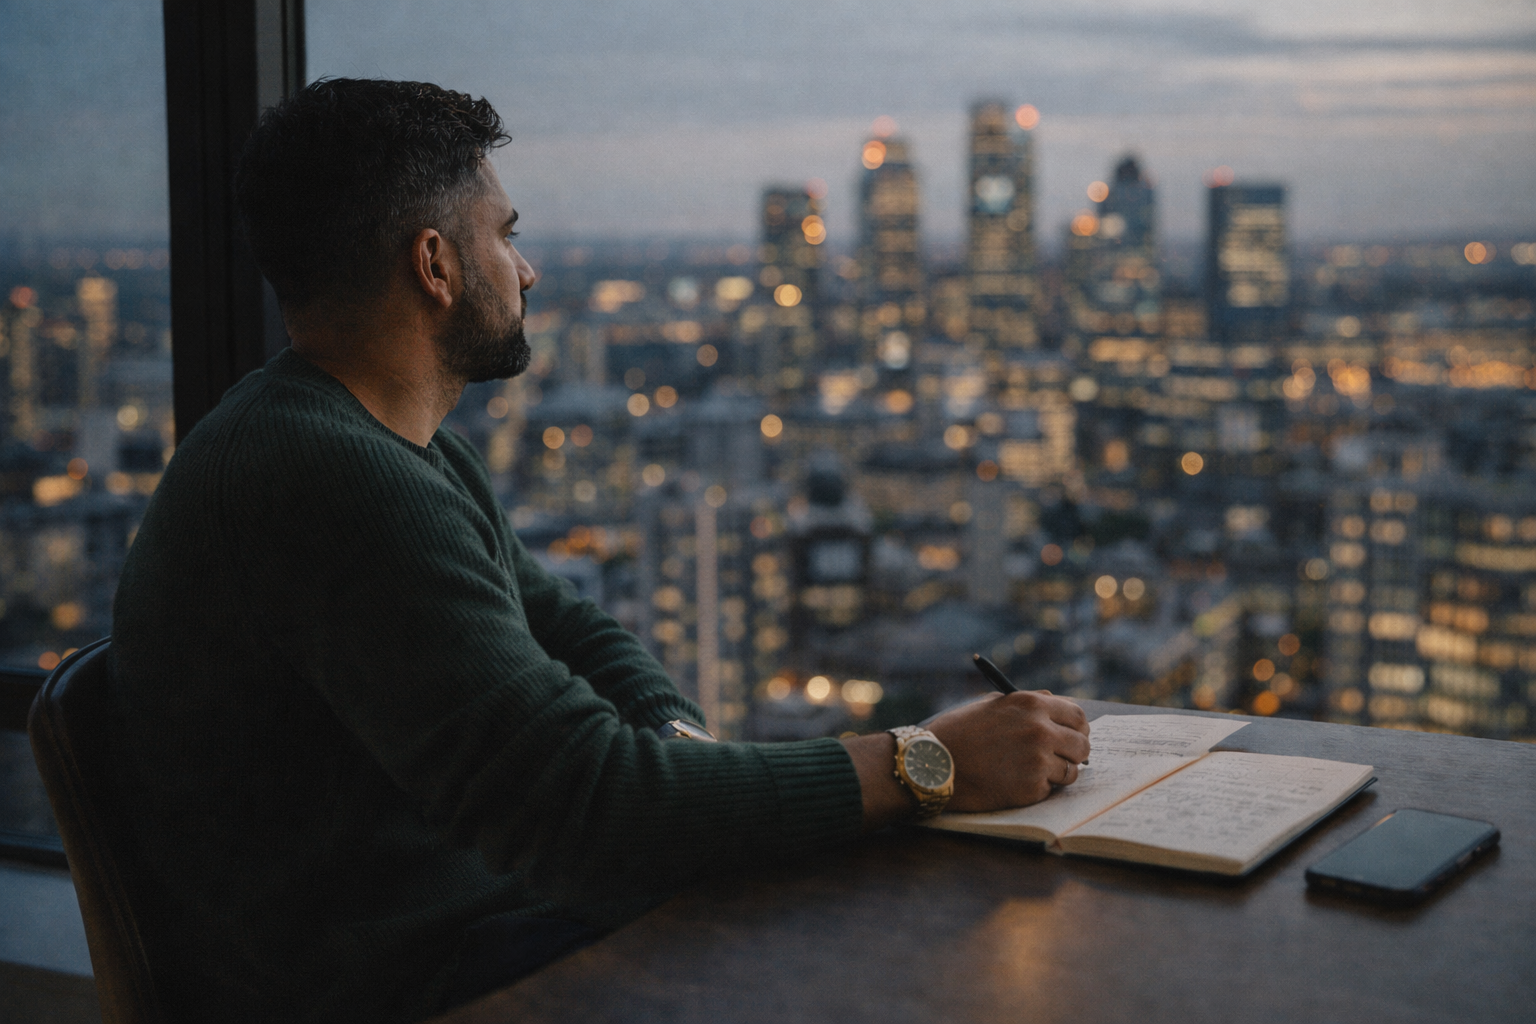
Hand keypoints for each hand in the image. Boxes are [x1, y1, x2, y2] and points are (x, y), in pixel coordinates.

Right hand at [927, 691, 1090, 812]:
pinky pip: (1050, 790)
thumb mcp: (991, 705)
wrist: (932, 764)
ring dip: (1057, 774)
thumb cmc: (957, 732)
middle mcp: (1040, 730)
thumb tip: (1054, 701)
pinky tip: (1015, 783)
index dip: (1078, 728)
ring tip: (1033, 773)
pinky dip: (1037, 790)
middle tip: (1061, 759)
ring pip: (1071, 771)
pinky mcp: (1031, 788)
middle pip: (1082, 745)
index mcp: (1031, 704)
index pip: (1078, 715)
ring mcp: (1038, 760)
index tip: (1073, 736)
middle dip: (1074, 754)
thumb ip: (1026, 703)